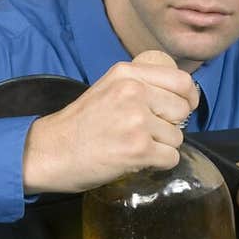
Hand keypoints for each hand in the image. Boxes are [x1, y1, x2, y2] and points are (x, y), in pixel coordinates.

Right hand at [22, 50, 199, 193]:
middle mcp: (134, 92)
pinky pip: (170, 158)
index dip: (189, 97)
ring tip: (134, 147)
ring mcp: (137, 121)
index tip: (185, 107)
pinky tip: (137, 160)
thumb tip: (179, 97)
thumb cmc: (78, 125)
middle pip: (182, 109)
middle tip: (148, 133)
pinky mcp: (138, 149)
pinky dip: (158, 163)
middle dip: (171, 125)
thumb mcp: (107, 88)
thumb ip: (139, 85)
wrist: (49, 152)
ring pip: (177, 137)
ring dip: (162, 147)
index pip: (180, 80)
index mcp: (127, 74)